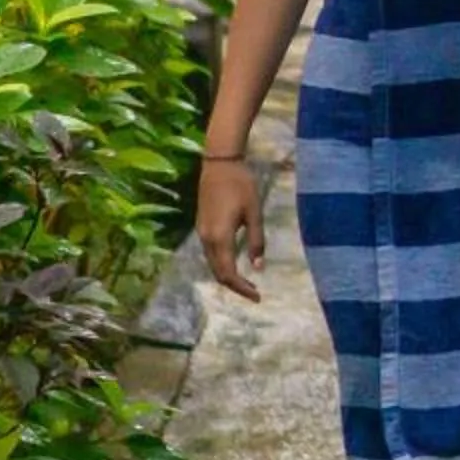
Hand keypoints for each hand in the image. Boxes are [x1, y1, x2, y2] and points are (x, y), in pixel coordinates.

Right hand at [197, 158, 265, 300]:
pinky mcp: (201, 225)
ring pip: (212, 264)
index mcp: (220, 237)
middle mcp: (206, 238)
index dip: (242, 289)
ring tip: (247, 281)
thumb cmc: (241, 185)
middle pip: (217, 272)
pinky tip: (235, 262)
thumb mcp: (254, 213)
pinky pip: (210, 253)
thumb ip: (256, 241)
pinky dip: (222, 264)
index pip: (228, 273)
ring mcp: (201, 232)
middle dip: (235, 286)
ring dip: (228, 275)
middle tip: (255, 293)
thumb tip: (258, 267)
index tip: (258, 297)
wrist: (219, 163)